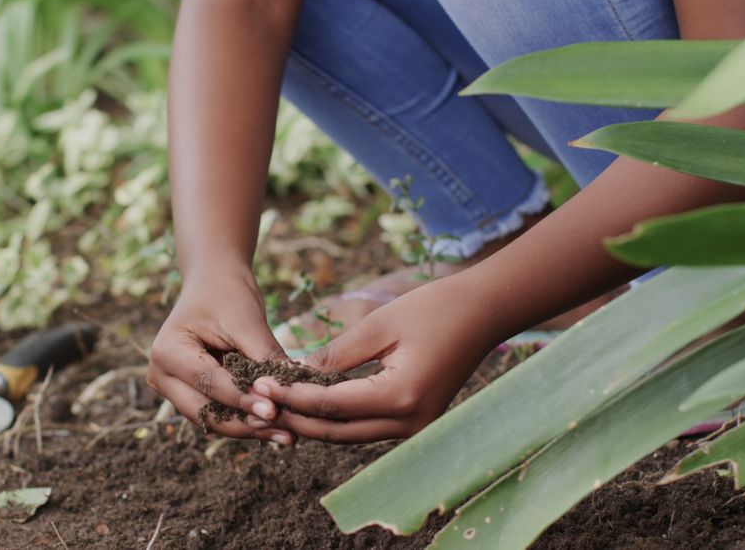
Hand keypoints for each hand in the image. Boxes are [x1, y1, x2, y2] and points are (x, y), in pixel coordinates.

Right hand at [148, 264, 293, 442]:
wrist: (215, 283)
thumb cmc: (228, 294)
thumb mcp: (248, 321)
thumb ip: (265, 357)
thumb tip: (292, 391)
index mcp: (167, 351)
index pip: (210, 383)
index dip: (244, 399)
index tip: (275, 411)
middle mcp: (161, 375)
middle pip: (205, 412)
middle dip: (246, 423)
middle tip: (285, 431)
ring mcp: (171, 389)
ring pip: (212, 420)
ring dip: (249, 428)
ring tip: (286, 434)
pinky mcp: (189, 396)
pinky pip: (218, 414)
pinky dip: (246, 420)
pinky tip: (277, 428)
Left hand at [253, 275, 496, 443]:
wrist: (485, 312)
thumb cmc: (434, 308)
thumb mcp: (378, 326)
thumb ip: (336, 355)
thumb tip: (295, 375)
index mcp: (399, 398)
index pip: (329, 407)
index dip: (290, 397)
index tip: (259, 383)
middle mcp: (408, 423)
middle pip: (336, 433)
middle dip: (295, 419)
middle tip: (259, 402)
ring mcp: (416, 428)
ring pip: (350, 436)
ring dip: (314, 424)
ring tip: (277, 405)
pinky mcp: (417, 422)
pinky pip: (368, 428)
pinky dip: (338, 419)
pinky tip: (311, 404)